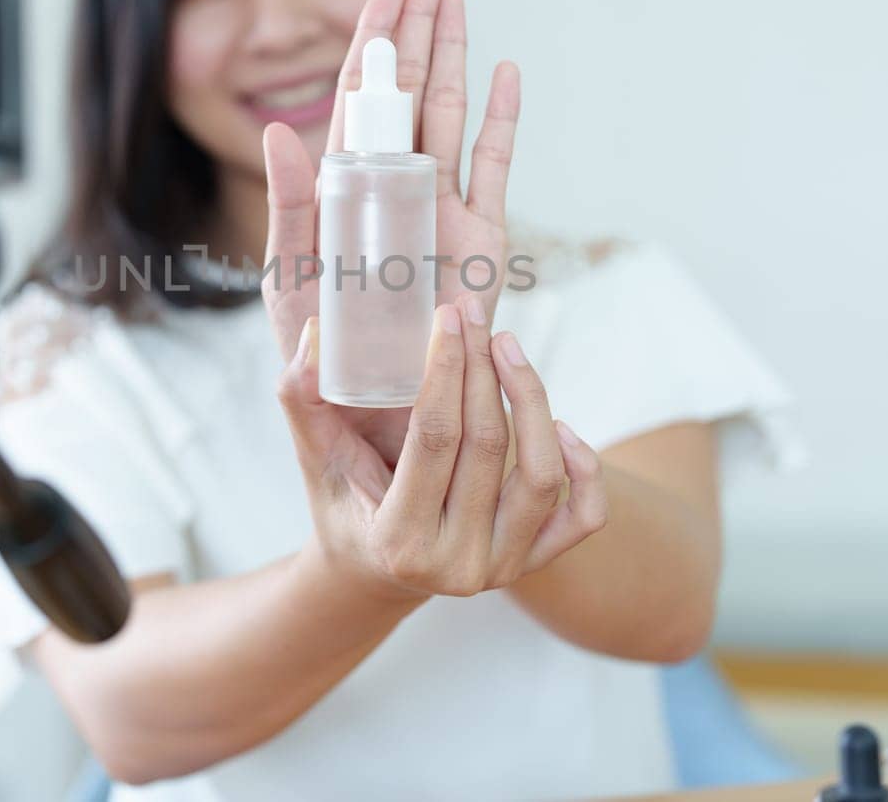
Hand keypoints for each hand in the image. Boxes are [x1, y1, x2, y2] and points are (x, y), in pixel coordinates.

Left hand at [262, 0, 520, 365]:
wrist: (380, 415)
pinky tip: (506, 72)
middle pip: (408, 93)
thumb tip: (280, 132)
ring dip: (455, 55)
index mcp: (343, 192)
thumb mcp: (292, 281)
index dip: (370, 45)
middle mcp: (393, 189)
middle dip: (417, 29)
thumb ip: (288, 208)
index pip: (357, 102)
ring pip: (450, 114)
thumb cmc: (323, 358)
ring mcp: (439, 208)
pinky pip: (493, 168)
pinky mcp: (481, 240)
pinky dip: (502, 121)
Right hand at [277, 296, 606, 604]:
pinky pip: (583, 515)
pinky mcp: (534, 563)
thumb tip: (317, 334)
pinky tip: (559, 422)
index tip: (446, 318)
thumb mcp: (315, 458)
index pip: (434, 439)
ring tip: (507, 347)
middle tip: (474, 316)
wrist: (374, 571)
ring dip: (532, 400)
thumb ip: (303, 399)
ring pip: (541, 475)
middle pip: (487, 447)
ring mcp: (502, 568)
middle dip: (482, 369)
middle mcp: (457, 564)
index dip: (444, 370)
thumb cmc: (344, 503)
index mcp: (399, 540)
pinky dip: (584, 467)